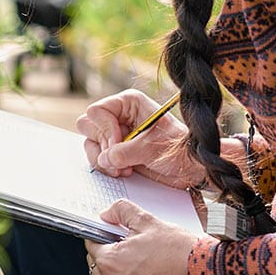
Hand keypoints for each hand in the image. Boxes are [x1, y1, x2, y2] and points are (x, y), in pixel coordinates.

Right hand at [76, 89, 203, 187]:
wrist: (188, 168)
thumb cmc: (178, 150)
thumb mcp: (152, 148)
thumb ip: (125, 152)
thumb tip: (104, 159)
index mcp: (128, 103)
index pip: (97, 111)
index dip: (105, 129)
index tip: (118, 143)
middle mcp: (118, 116)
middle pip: (87, 126)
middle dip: (102, 146)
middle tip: (119, 158)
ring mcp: (115, 134)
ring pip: (89, 144)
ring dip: (104, 160)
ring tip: (125, 168)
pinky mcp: (114, 151)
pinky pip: (97, 158)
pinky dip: (107, 168)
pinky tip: (125, 171)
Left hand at [85, 199, 202, 274]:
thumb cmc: (177, 250)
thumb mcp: (147, 221)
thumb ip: (120, 211)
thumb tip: (107, 214)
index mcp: (109, 262)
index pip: (91, 244)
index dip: (102, 235)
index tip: (112, 233)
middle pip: (97, 263)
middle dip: (109, 253)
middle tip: (130, 245)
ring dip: (117, 270)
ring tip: (141, 259)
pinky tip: (145, 273)